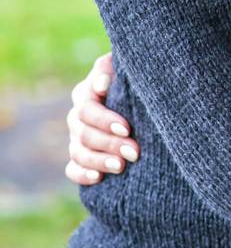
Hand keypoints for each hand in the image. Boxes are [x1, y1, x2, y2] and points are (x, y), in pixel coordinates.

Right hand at [65, 52, 138, 185]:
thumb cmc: (135, 79)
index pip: (87, 108)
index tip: (126, 128)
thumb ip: (111, 70)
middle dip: (110, 144)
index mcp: (86, 92)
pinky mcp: (79, 157)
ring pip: (78, 152)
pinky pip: (72, 169)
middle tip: (134, 152)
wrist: (141, 98)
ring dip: (99, 161)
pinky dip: (82, 174)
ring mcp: (76, 138)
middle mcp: (78, 116)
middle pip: (84, 133)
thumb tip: (102, 83)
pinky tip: (98, 178)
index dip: (104, 120)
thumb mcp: (126, 69)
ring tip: (121, 166)